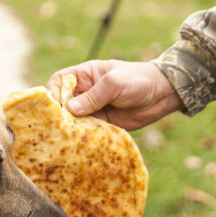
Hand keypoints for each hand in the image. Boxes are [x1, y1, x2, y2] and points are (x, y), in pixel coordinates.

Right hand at [46, 60, 183, 129]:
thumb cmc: (138, 80)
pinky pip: (85, 130)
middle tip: (59, 125)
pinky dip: (81, 136)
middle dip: (59, 114)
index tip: (55, 106)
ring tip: (68, 136)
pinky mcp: (100, 124)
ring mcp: (91, 109)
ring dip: (69, 127)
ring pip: (72, 119)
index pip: (59, 81)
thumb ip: (93, 96)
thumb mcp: (114, 83)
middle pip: (61, 103)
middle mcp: (84, 92)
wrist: (162, 95)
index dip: (53, 92)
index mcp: (84, 75)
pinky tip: (80, 141)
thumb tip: (70, 109)